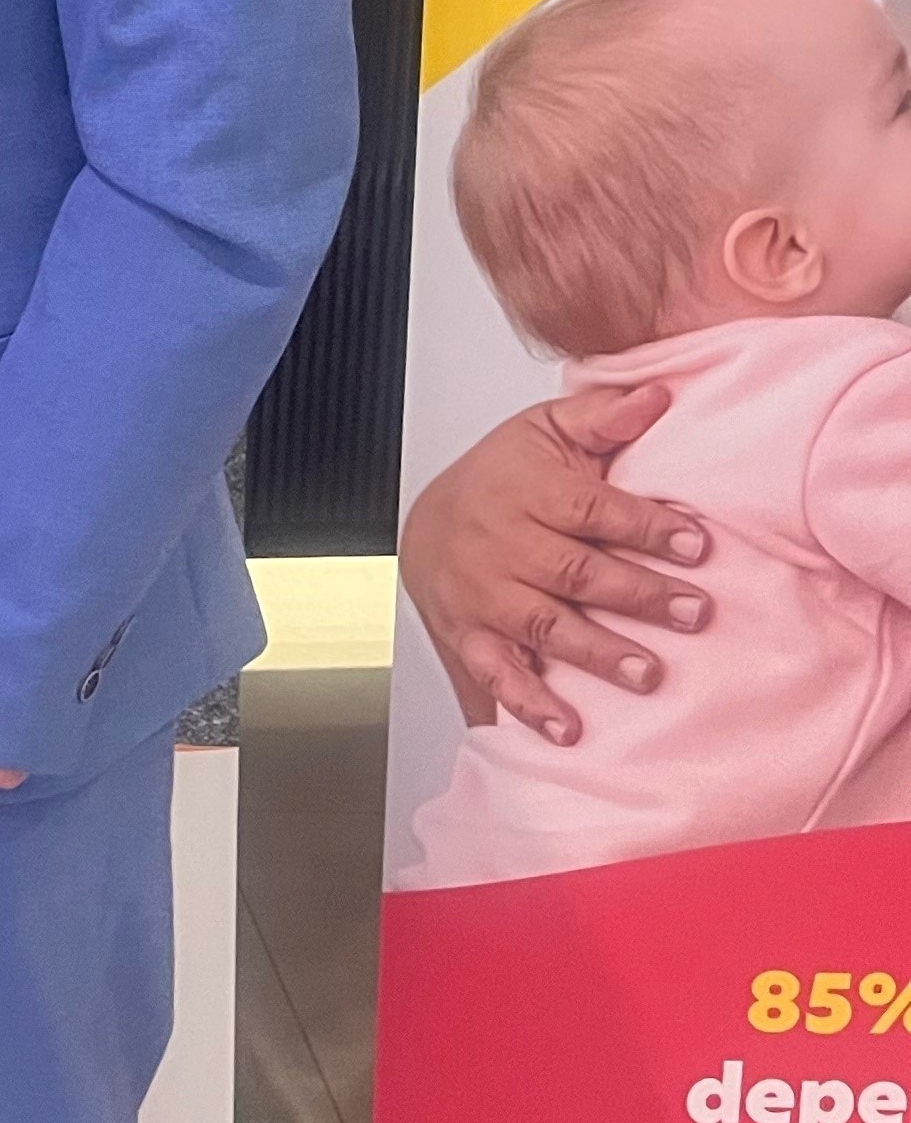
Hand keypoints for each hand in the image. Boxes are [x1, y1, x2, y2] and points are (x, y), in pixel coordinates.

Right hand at [397, 378, 712, 743]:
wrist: (426, 526)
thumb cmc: (500, 477)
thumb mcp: (545, 431)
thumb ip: (602, 417)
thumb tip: (658, 395)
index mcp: (525, 487)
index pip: (589, 506)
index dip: (643, 525)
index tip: (695, 543)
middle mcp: (500, 542)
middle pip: (571, 570)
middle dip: (635, 593)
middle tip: (693, 613)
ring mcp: (483, 594)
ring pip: (541, 624)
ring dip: (596, 651)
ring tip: (647, 673)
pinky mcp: (469, 637)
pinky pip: (497, 674)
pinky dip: (530, 704)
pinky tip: (569, 727)